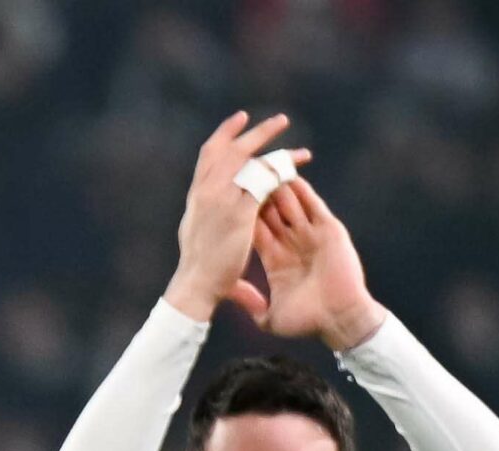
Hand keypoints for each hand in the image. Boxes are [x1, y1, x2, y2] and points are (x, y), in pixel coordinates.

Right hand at [165, 111, 310, 324]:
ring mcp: (222, 199)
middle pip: (234, 149)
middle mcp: (207, 190)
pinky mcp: (239, 213)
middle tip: (281, 121)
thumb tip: (216, 217)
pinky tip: (298, 175)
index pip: (210, 152)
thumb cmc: (198, 268)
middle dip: (259, 133)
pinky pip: (264, 184)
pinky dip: (281, 176)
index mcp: (197, 193)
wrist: (194, 284)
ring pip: (254, 163)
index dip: (226, 132)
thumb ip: (209, 216)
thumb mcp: (197, 232)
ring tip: (303, 154)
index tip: (241, 118)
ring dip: (281, 155)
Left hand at [247, 177, 388, 350]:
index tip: (223, 202)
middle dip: (256, 194)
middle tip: (240, 175)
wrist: (340, 320)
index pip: (255, 230)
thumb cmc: (309, 321)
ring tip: (261, 167)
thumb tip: (231, 303)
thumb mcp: (271, 317)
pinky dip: (301, 190)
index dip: (240, 216)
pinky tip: (288, 175)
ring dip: (275, 186)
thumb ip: (251, 307)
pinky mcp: (329, 230)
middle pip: (270, 211)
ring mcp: (310, 234)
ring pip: (290, 203)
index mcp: (276, 259)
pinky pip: (312, 204)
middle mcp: (292, 242)